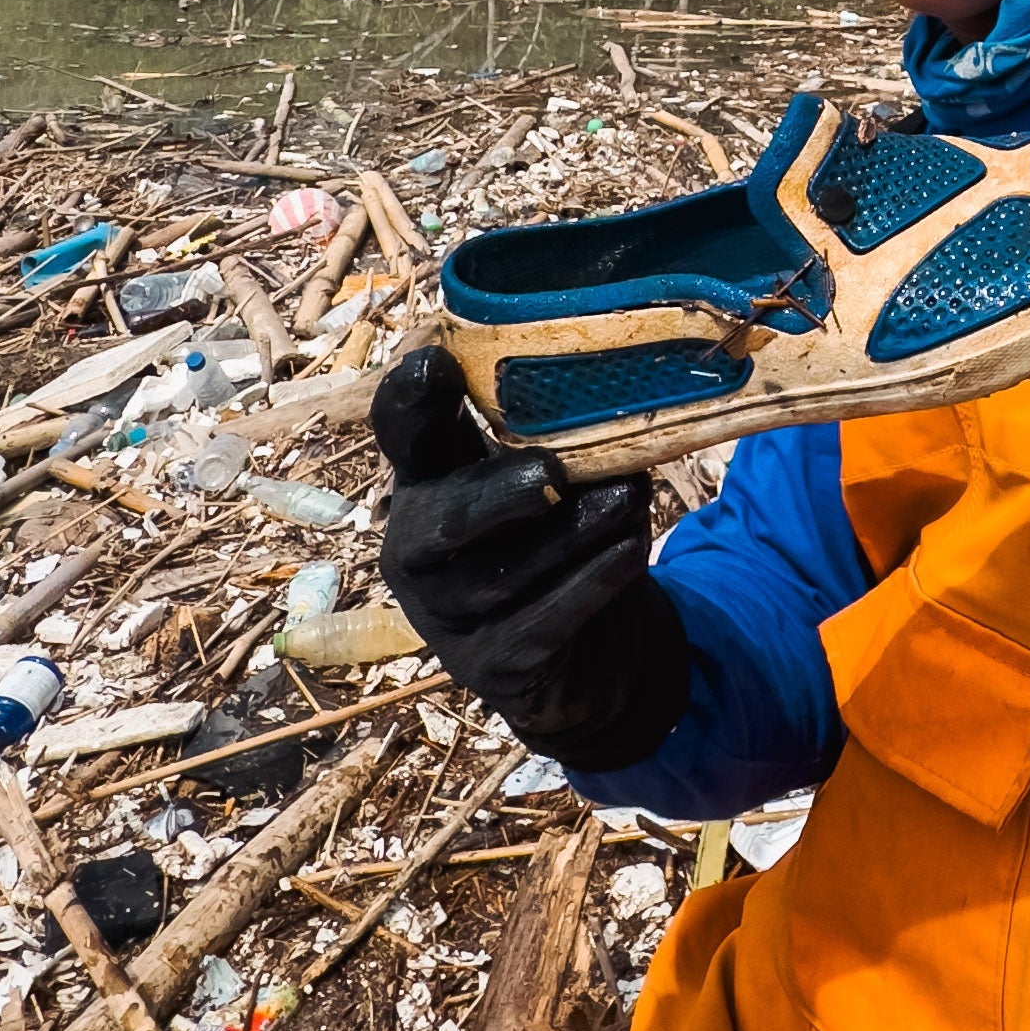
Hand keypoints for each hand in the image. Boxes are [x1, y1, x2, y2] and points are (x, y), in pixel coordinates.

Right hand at [373, 352, 689, 768]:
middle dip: (494, 496)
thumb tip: (614, 395)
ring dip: (569, 536)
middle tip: (549, 474)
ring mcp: (447, 616)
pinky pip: (539, 624)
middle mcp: (419, 548)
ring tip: (628, 501)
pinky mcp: (490, 667)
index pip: (400, 434)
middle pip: (441, 519)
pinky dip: (589, 584)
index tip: (434, 363)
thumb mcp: (550, 482)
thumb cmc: (557, 540)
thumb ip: (562, 441)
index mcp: (427, 482)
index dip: (409, 401)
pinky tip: (629, 552)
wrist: (582, 655)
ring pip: (499, 577)